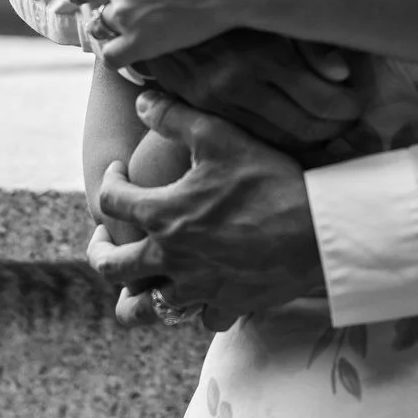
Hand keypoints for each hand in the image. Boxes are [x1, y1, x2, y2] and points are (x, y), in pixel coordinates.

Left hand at [90, 92, 325, 319]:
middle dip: (98, 252)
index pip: (110, 201)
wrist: (318, 231)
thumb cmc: (269, 180)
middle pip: (111, 269)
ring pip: (145, 310)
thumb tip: (141, 99)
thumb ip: (174, 117)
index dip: (108, 180)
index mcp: (162, 216)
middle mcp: (171, 259)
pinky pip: (199, 318)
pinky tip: (203, 291)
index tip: (118, 171)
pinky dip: (196, 307)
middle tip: (105, 238)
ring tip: (139, 281)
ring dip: (135, 295)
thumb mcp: (219, 136)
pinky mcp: (227, 306)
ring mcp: (197, 289)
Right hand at [133, 29, 362, 157]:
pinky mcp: (204, 111)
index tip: (358, 101)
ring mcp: (219, 101)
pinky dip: (282, 142)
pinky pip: (254, 138)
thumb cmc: (228, 1)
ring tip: (330, 127)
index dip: (349, 107)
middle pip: (306, 127)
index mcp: (263, 52)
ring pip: (281, 141)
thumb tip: (343, 75)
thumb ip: (309, 41)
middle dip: (337, 128)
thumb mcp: (269, 10)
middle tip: (350, 119)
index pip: (323, 100)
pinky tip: (297, 132)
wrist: (161, 7)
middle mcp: (240, 83)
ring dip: (313, 140)